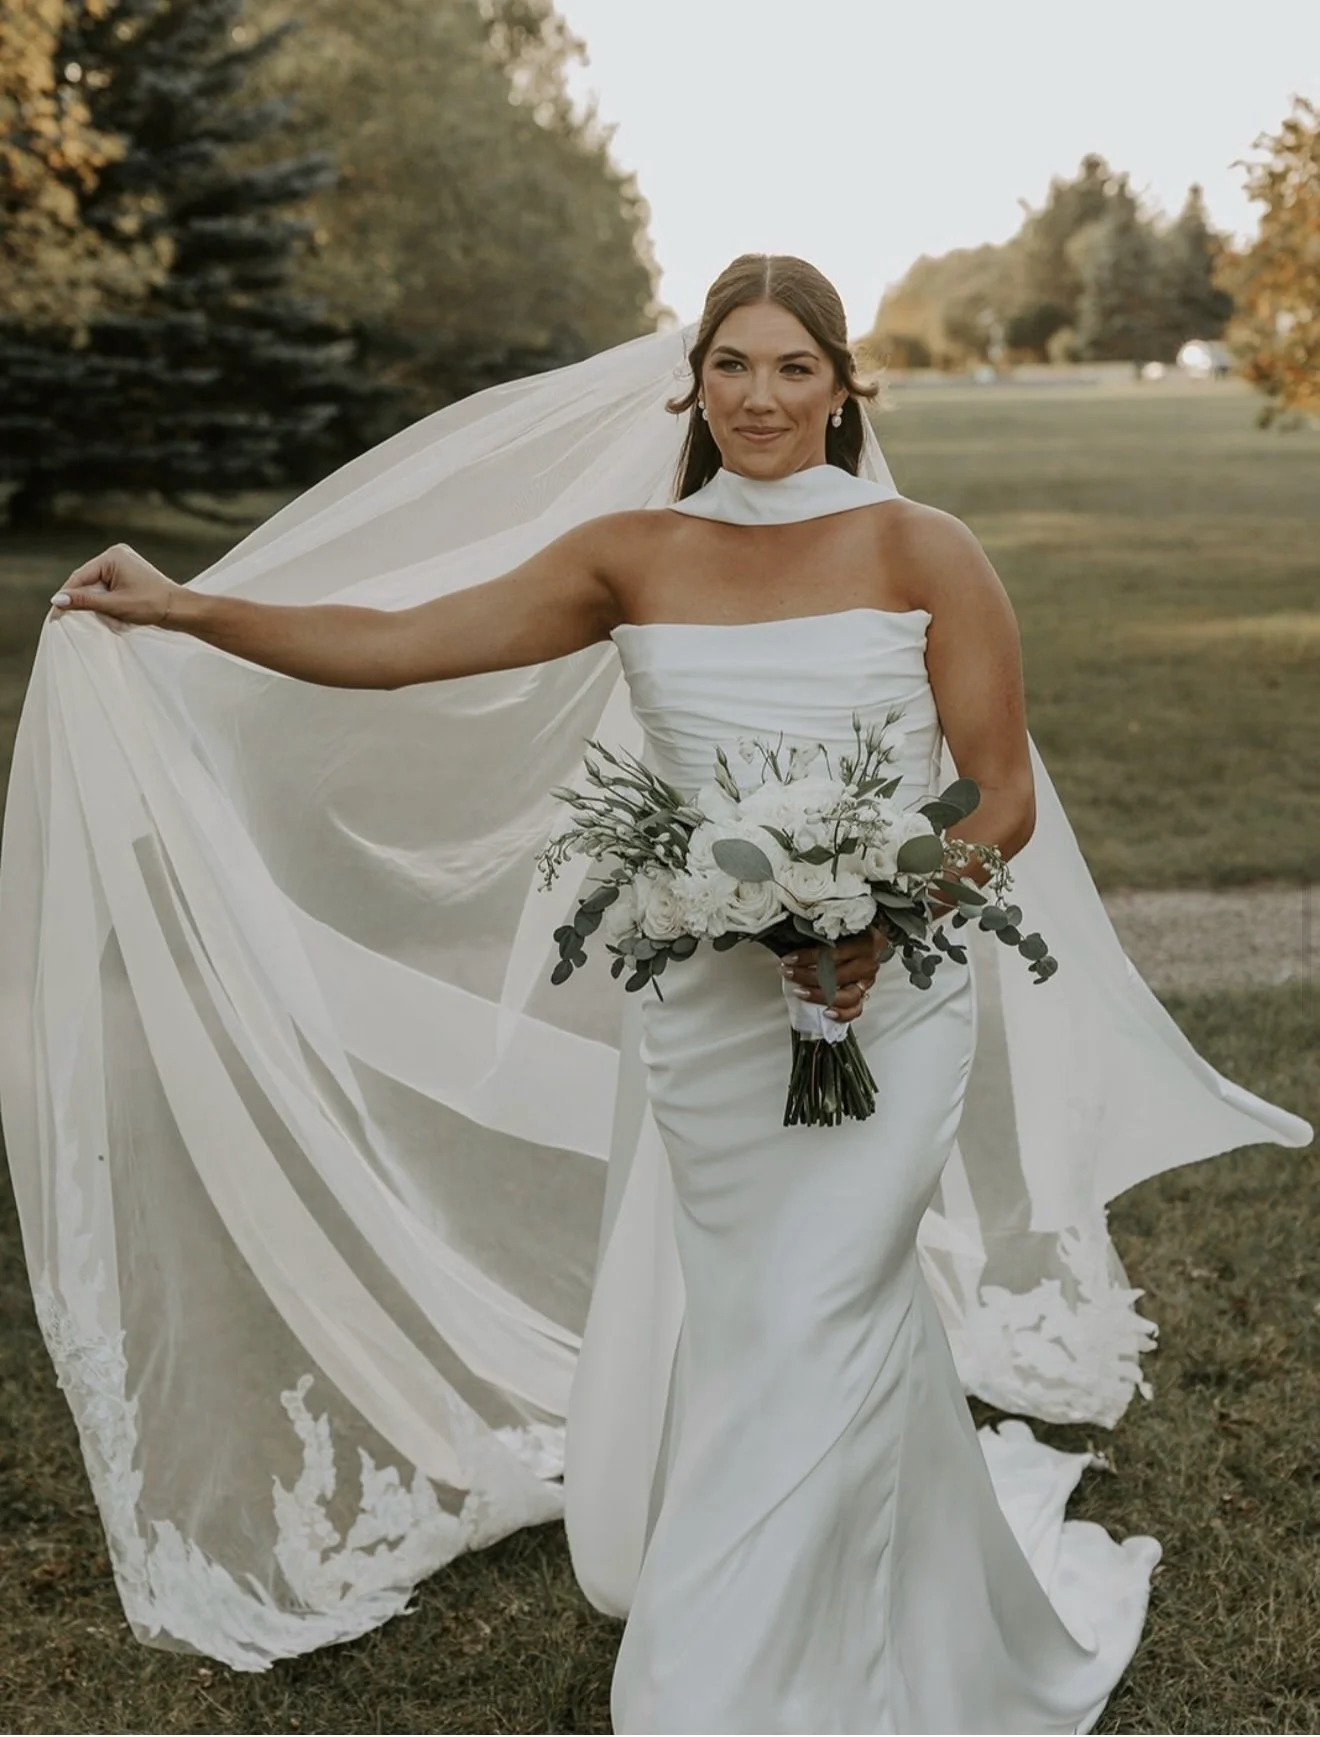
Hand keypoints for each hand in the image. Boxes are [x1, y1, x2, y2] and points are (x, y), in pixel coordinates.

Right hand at [49, 543, 179, 627]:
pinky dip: (105, 601)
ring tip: (92, 617)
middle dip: (81, 599)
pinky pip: (108, 588)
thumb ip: (85, 601)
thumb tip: (57, 600)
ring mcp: (124, 564)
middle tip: (66, 619)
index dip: (67, 596)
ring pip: (98, 586)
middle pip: (88, 580)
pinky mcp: (128, 575)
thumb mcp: (114, 605)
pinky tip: (107, 613)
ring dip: (94, 602)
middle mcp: (117, 555)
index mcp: (113, 556)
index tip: (55, 614)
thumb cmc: (152, 605)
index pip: (80, 577)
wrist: (180, 609)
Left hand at [778, 925, 891, 1023]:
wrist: (875, 941)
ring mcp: (867, 981)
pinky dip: (842, 1014)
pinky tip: (826, 1013)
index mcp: (864, 944)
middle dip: (807, 976)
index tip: (789, 959)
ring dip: (819, 995)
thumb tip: (795, 940)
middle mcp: (867, 965)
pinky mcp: (865, 993)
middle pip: (836, 976)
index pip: (832, 954)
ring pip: (846, 996)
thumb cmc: (857, 933)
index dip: (808, 957)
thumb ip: (826, 936)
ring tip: (800, 992)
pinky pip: (856, 1009)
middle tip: (788, 973)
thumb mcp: (844, 928)